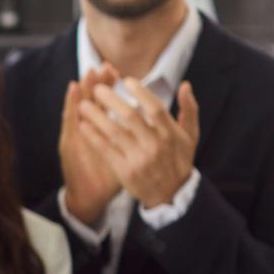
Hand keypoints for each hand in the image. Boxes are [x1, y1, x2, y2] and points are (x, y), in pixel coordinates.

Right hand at [59, 65, 122, 227]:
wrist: (89, 195)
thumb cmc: (108, 175)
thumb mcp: (122, 152)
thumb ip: (131, 132)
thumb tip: (148, 115)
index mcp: (100, 128)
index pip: (103, 100)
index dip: (107, 84)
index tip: (114, 68)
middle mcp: (85, 127)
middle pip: (90, 97)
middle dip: (97, 81)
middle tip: (101, 65)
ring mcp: (75, 133)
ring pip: (78, 103)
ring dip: (83, 86)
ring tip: (87, 68)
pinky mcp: (67, 141)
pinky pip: (69, 118)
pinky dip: (70, 103)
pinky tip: (73, 90)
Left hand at [77, 77, 200, 210]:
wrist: (171, 194)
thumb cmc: (179, 160)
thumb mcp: (190, 135)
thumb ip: (189, 109)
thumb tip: (185, 84)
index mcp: (171, 134)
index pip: (155, 108)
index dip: (141, 92)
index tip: (126, 80)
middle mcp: (155, 145)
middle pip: (130, 117)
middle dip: (111, 100)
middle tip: (96, 89)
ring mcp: (139, 159)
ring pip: (114, 132)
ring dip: (96, 116)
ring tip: (83, 105)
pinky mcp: (124, 171)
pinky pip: (105, 150)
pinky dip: (93, 137)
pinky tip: (83, 125)